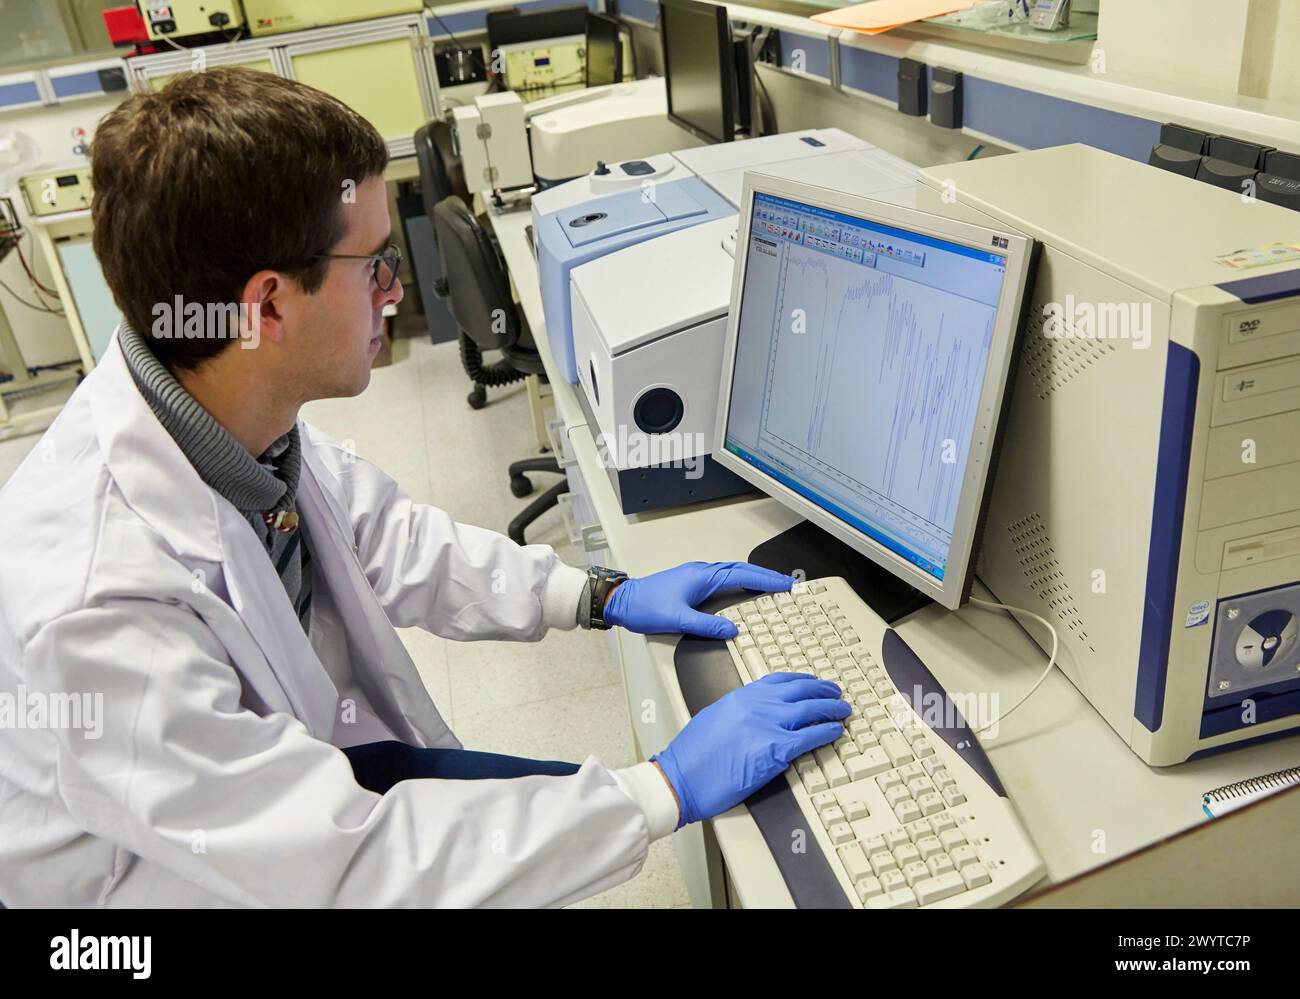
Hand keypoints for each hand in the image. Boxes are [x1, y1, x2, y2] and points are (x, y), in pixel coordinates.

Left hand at [603, 561, 794, 638]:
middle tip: (787, 584)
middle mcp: (701, 573)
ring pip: (733, 573)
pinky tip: (743, 591)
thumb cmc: (645, 607)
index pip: (742, 576)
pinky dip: (739, 582)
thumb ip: (706, 625)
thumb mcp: (677, 619)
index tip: (786, 584)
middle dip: (766, 577)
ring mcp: (697, 576)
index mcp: (702, 577)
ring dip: (754, 578)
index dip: (766, 580)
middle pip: (741, 571)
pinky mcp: (692, 583)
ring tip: (772, 586)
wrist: (623, 602)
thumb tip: (732, 629)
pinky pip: (723, 579)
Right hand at [651, 672, 849, 826]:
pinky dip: (827, 732)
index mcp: (739, 697)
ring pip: (810, 710)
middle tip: (836, 693)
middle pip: (799, 691)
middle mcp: (756, 706)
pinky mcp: (775, 749)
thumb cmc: (690, 757)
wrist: (682, 778)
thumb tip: (756, 718)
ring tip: (843, 710)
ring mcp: (767, 725)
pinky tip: (836, 731)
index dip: (801, 680)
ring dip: (831, 709)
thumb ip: (738, 713)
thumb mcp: (713, 720)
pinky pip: (811, 736)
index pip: (778, 681)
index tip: (812, 682)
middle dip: (822, 691)